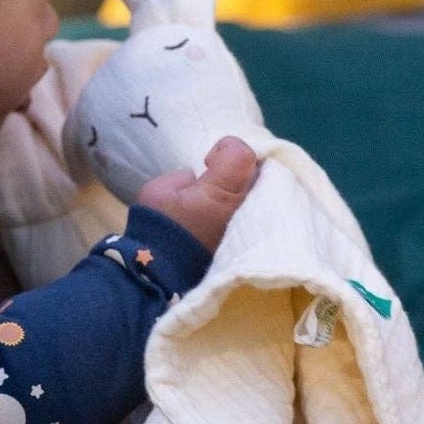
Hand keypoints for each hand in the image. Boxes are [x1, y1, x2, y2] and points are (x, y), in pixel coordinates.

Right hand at [136, 135, 258, 254]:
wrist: (161, 274)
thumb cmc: (159, 228)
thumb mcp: (161, 189)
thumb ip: (185, 177)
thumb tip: (198, 182)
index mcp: (224, 190)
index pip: (243, 153)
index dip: (224, 149)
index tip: (208, 161)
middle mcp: (245, 207)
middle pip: (259, 171)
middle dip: (242, 170)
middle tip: (219, 179)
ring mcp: (251, 228)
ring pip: (264, 194)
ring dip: (247, 191)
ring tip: (224, 200)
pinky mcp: (248, 244)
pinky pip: (261, 215)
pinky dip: (249, 210)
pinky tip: (228, 216)